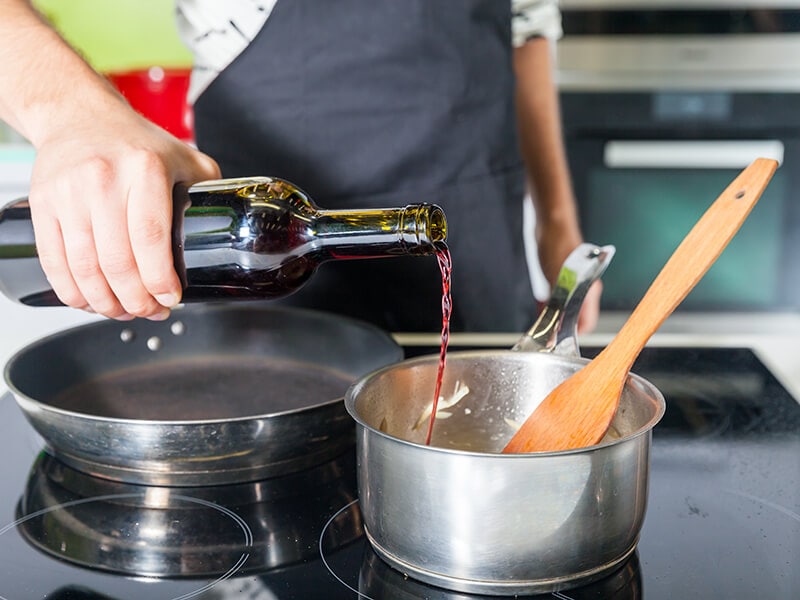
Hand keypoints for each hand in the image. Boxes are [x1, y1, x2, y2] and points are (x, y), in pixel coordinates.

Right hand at [27, 100, 219, 319]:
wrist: (79, 116)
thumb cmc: (136, 142)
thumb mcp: (184, 158)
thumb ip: (209, 191)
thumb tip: (232, 233)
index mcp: (145, 169)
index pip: (151, 237)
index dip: (160, 279)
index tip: (170, 299)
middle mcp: (103, 179)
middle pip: (118, 261)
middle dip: (136, 300)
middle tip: (149, 311)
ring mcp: (67, 193)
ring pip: (84, 268)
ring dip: (105, 302)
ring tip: (124, 311)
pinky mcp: (41, 205)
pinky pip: (54, 262)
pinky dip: (72, 292)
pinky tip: (90, 301)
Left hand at [535, 226, 601, 334]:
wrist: (552, 223)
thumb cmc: (558, 245)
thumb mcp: (557, 279)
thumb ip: (559, 302)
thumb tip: (558, 323)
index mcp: (589, 290)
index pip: (587, 323)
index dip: (574, 335)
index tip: (560, 342)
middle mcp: (585, 289)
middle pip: (576, 316)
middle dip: (562, 326)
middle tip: (547, 333)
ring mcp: (574, 282)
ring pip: (566, 307)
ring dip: (554, 314)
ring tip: (541, 321)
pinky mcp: (563, 276)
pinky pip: (558, 296)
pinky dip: (549, 302)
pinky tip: (540, 304)